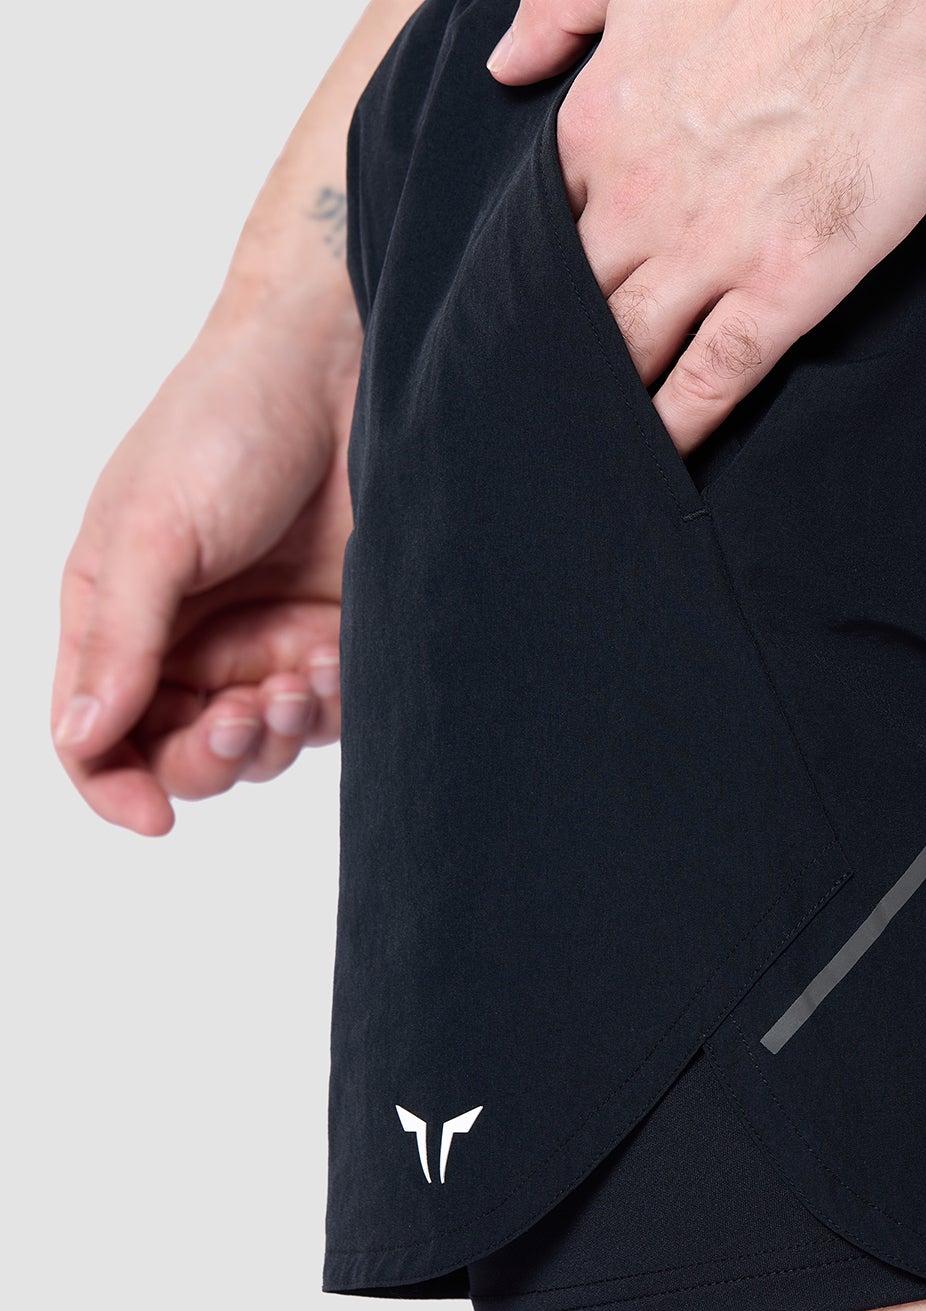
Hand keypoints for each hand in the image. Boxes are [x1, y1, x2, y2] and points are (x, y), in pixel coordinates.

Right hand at [51, 288, 361, 835]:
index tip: (154, 818)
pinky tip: (328, 666)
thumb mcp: (151, 530)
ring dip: (273, 737)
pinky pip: (323, 716)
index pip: (97, 734)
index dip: (114, 786)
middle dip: (210, 757)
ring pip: (258, 748)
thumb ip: (120, 639)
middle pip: (181, 753)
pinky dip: (325, 711)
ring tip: (294, 681)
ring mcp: (262, 640)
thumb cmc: (223, 425)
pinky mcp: (331, 637)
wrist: (339, 372)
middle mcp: (188, 640)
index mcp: (119, 615)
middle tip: (246, 716)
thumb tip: (82, 739)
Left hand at [488, 0, 925, 455]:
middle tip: (535, 421)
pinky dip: (679, 426)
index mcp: (598, 126)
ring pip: (629, 352)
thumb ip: (560, 11)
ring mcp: (709, 248)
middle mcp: (637, 199)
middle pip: (571, 310)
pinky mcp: (785, 281)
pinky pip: (713, 374)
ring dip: (604, 408)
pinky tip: (661, 465)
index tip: (523, 330)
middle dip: (551, 365)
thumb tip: (502, 67)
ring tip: (586, 461)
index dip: (529, 290)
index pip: (538, 238)